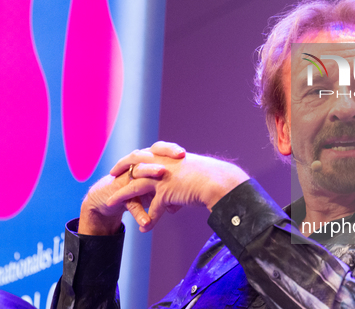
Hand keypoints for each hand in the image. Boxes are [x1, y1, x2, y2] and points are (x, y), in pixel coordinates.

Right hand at [79, 141, 185, 234]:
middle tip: (173, 161)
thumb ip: (173, 192)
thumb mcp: (157, 188)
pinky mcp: (120, 194)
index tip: (184, 153)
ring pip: (137, 174)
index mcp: (148, 161)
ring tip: (161, 175)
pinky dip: (139, 214)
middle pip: (148, 157)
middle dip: (161, 158)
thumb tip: (187, 200)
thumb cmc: (140, 188)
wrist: (110, 198)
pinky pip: (131, 203)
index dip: (171, 149)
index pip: (160, 149)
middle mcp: (137, 166)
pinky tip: (146, 223)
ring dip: (149, 174)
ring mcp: (127, 179)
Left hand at [108, 148, 249, 232]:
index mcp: (171, 156)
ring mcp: (163, 177)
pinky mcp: (165, 192)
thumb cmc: (215, 177)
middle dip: (122, 166)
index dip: (138, 156)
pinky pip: (150, 206)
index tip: (130, 159)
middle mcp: (164, 163)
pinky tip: (142, 228)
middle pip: (135, 161)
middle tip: (113, 172)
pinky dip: (146, 217)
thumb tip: (189, 180)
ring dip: (121, 194)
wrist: (219, 182)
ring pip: (135, 184)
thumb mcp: (199, 171)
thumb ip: (188, 175)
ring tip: (110, 202)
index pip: (149, 151)